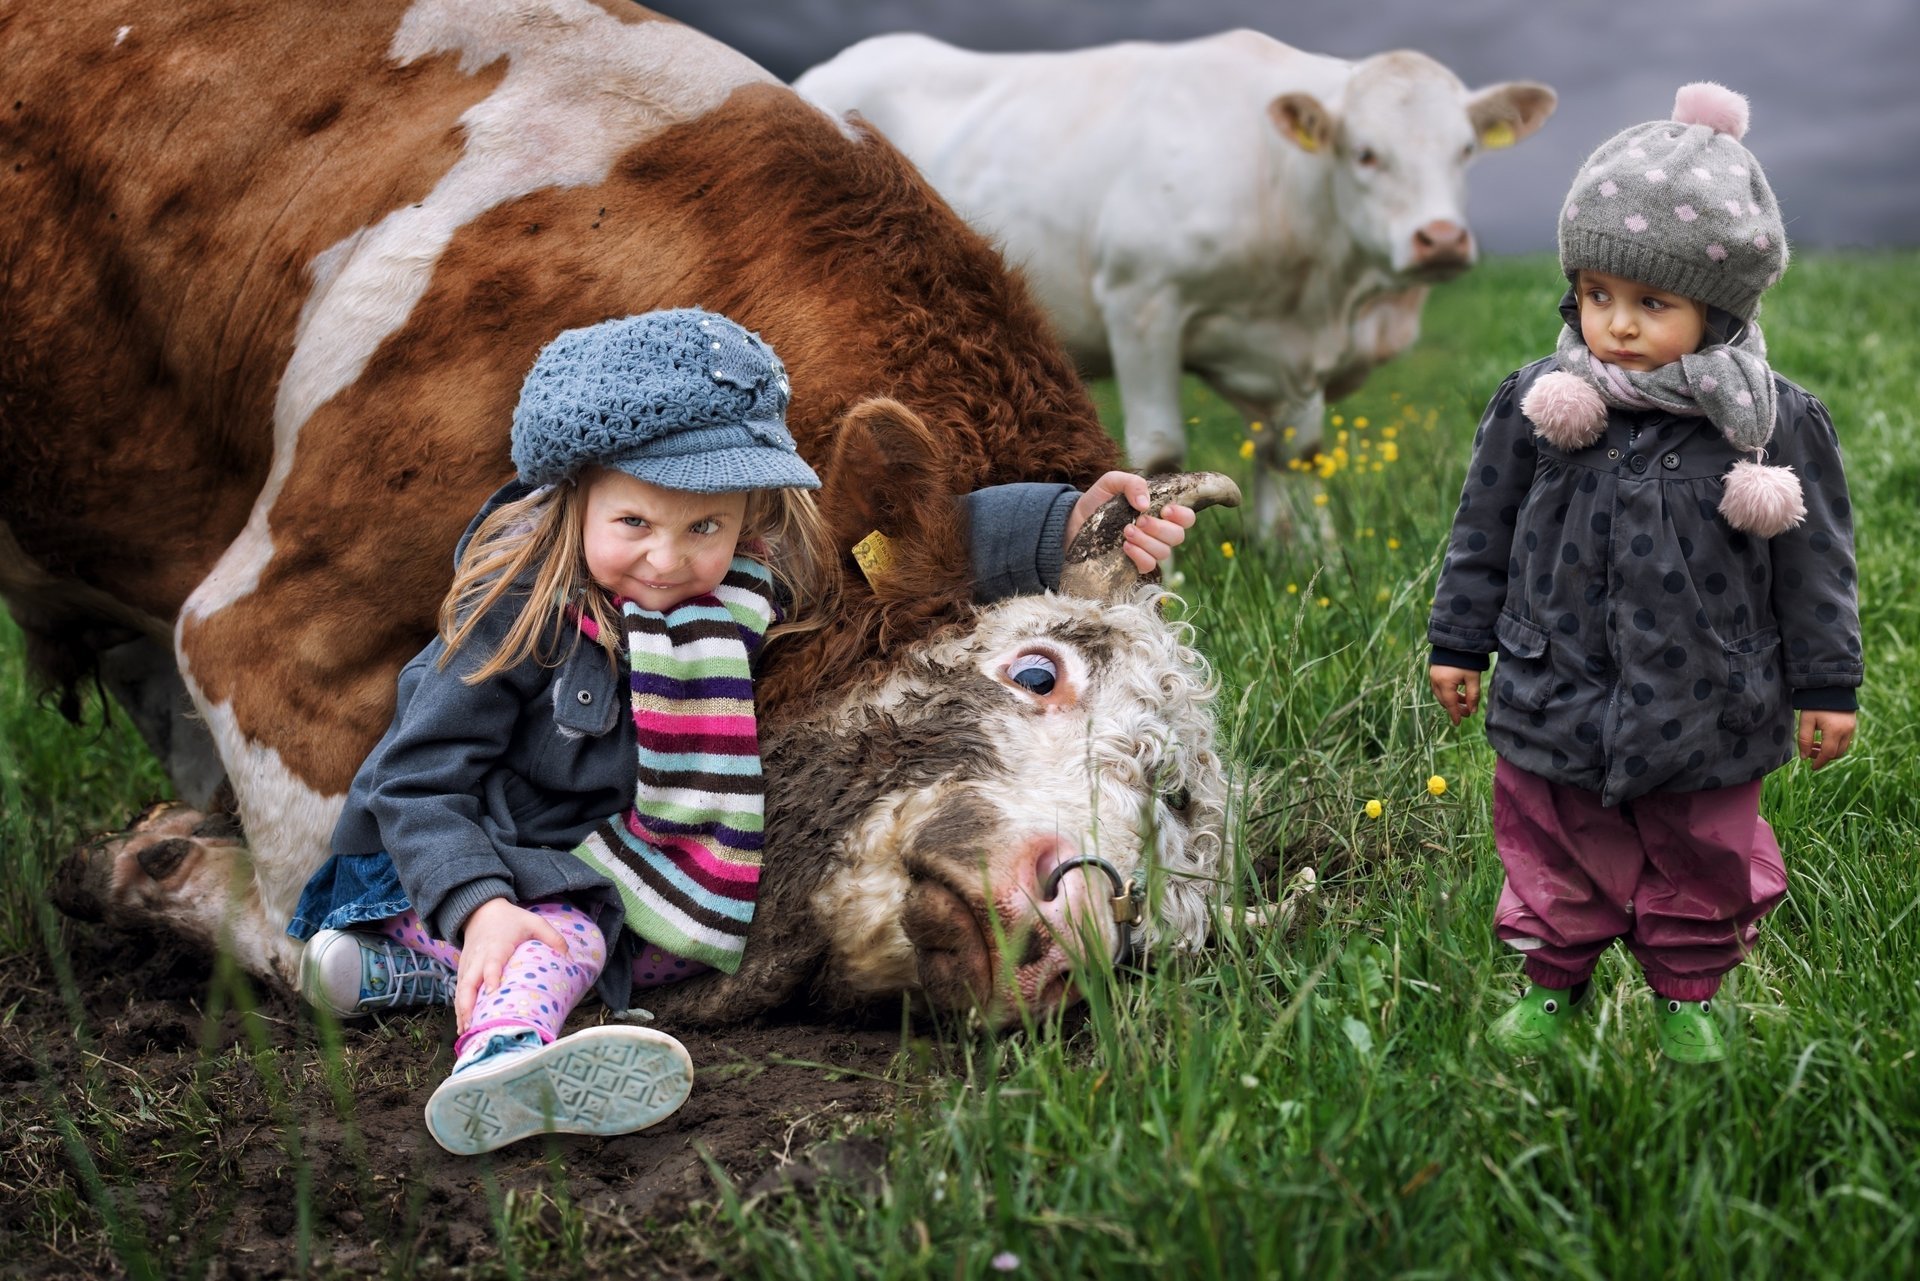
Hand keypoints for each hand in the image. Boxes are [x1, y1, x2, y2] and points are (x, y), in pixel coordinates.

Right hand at [453, 897, 569, 1031]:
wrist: (482, 911)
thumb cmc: (511, 919)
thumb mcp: (534, 922)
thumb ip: (552, 937)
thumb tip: (570, 958)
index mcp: (496, 947)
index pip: (492, 963)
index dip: (490, 977)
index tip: (491, 992)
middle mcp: (478, 958)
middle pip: (468, 982)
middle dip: (468, 1004)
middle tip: (472, 1024)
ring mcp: (468, 965)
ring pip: (461, 989)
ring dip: (462, 1010)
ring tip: (466, 1031)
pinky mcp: (463, 969)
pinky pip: (459, 990)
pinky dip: (460, 1008)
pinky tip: (463, 1026)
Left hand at [1065, 471, 1196, 574]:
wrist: (1072, 523)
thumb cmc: (1096, 502)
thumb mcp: (1112, 483)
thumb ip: (1131, 483)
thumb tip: (1145, 504)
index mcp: (1158, 512)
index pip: (1186, 518)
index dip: (1182, 515)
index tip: (1165, 509)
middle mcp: (1157, 533)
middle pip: (1178, 536)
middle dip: (1160, 528)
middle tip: (1139, 520)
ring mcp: (1147, 550)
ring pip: (1164, 551)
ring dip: (1146, 541)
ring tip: (1126, 532)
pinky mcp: (1134, 565)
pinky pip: (1149, 565)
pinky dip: (1139, 555)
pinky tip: (1124, 546)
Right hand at [1430, 665, 1481, 725]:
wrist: (1456, 640)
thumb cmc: (1466, 659)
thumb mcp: (1473, 678)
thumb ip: (1473, 695)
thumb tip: (1473, 710)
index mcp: (1445, 683)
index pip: (1450, 704)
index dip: (1455, 715)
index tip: (1458, 723)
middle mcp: (1435, 681)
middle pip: (1444, 701)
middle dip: (1455, 708)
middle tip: (1468, 712)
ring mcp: (1432, 676)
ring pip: (1441, 695)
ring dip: (1452, 701)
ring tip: (1464, 702)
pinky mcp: (1433, 672)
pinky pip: (1439, 688)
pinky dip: (1447, 693)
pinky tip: (1457, 693)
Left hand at [1797, 709, 1856, 769]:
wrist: (1831, 686)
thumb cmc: (1816, 703)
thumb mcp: (1806, 720)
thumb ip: (1804, 739)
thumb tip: (1804, 757)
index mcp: (1835, 731)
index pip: (1828, 754)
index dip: (1819, 762)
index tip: (1811, 767)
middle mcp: (1847, 731)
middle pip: (1837, 753)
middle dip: (1823, 757)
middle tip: (1809, 752)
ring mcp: (1852, 728)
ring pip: (1842, 748)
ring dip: (1829, 751)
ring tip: (1813, 745)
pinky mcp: (1852, 724)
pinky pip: (1845, 740)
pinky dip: (1835, 744)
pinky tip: (1822, 739)